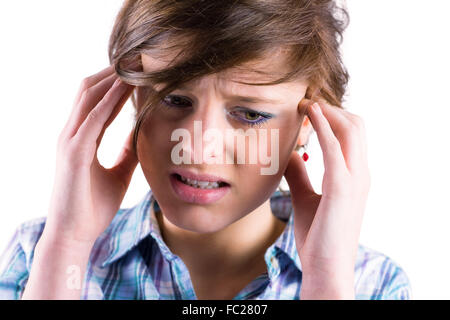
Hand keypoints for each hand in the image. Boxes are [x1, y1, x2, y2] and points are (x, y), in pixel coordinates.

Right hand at [43, 65, 137, 245]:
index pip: (96, 100)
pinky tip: (126, 88)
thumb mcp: (118, 174)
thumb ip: (127, 153)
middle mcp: (71, 134)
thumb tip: (143, 136)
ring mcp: (70, 141)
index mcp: (80, 138)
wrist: (75, 234)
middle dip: (112, 72)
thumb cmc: (93, 206)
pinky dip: (109, 101)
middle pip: (90, 90)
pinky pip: (94, 119)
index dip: (115, 83)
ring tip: (134, 64)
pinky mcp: (74, 153)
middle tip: (137, 57)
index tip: (137, 70)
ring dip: (112, 79)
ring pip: (89, 97)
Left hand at [283, 98, 370, 298]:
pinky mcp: (343, 187)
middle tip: (306, 98)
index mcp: (353, 175)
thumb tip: (288, 153)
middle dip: (332, 106)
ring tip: (305, 102)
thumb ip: (298, 173)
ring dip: (328, 111)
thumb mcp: (304, 196)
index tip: (307, 106)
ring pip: (351, 129)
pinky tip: (307, 114)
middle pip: (356, 124)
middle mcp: (360, 173)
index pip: (351, 133)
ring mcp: (355, 179)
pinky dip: (323, 126)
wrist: (325, 267)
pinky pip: (335, 147)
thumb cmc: (317, 235)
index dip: (331, 115)